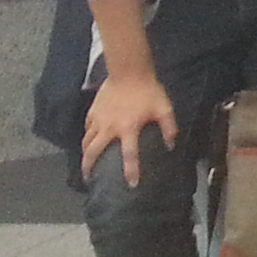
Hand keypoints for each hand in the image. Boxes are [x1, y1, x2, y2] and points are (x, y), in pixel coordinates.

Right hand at [80, 69, 177, 186]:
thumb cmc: (149, 91)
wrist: (129, 72)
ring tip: (86, 163)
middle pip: (93, 152)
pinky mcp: (92, 112)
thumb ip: (169, 128)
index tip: (131, 185)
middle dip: (89, 167)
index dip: (131, 171)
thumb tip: (171, 146)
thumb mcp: (164, 109)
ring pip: (86, 142)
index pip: (129, 155)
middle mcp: (109, 128)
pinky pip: (86, 129)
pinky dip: (86, 137)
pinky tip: (88, 141)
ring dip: (85, 154)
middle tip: (89, 178)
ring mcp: (98, 120)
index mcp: (128, 129)